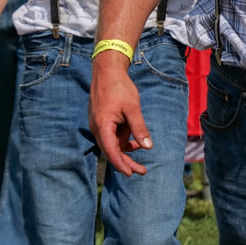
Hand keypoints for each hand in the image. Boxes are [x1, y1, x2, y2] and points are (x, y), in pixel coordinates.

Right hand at [90, 51, 150, 174]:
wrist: (107, 70)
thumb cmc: (119, 87)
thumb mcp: (132, 108)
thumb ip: (139, 128)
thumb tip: (148, 147)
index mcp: (102, 126)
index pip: (111, 151)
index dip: (121, 164)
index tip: (131, 173)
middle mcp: (97, 128)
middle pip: (111, 151)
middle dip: (126, 162)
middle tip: (142, 171)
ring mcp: (98, 124)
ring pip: (111, 144)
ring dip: (125, 150)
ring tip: (142, 154)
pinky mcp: (101, 120)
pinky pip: (112, 136)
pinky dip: (123, 140)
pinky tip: (136, 140)